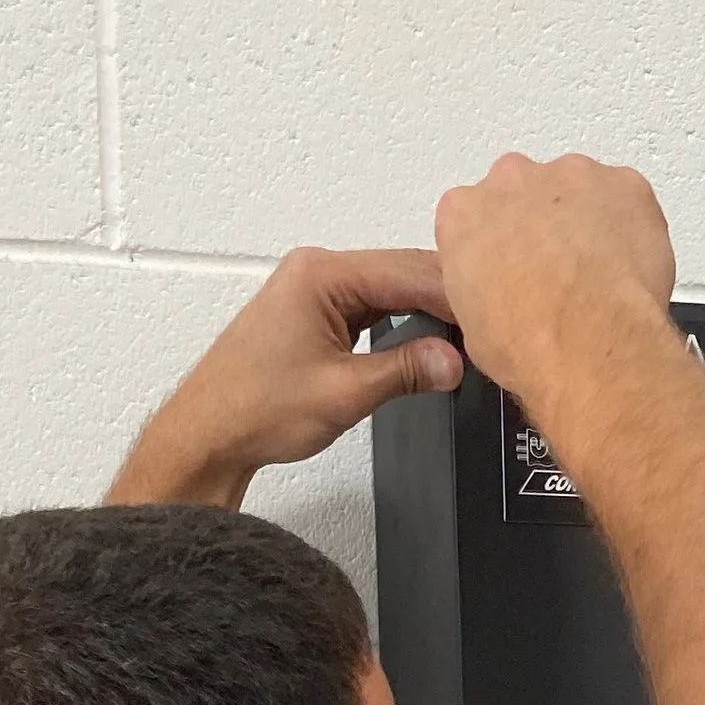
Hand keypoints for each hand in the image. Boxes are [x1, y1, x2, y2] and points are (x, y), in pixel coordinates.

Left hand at [106, 247, 462, 508]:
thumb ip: (405, 372)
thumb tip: (454, 361)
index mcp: (321, 275)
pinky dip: (406, 319)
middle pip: (404, 272)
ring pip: (393, 288)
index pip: (409, 271)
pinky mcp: (317, 311)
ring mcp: (316, 289)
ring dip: (431, 309)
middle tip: (496, 326)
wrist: (208, 433)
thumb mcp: (343, 393)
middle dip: (449, 298)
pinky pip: (375, 304)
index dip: (457, 295)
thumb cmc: (254, 409)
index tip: (495, 317)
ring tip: (474, 333)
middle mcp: (317, 271)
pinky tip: (434, 337)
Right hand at [433, 153, 675, 409]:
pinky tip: (630, 266)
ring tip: (599, 273)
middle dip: (542, 226)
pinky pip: (628, 197)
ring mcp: (570, 175)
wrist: (586, 342)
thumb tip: (501, 294)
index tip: (515, 272)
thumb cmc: (526, 341)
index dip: (500, 248)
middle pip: (526, 192)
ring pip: (579, 189)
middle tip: (560, 273)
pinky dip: (631, 225)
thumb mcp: (472, 326)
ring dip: (587, 222)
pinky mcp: (623, 183)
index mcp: (464, 212)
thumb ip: (481, 284)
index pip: (476, 217)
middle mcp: (512, 179)